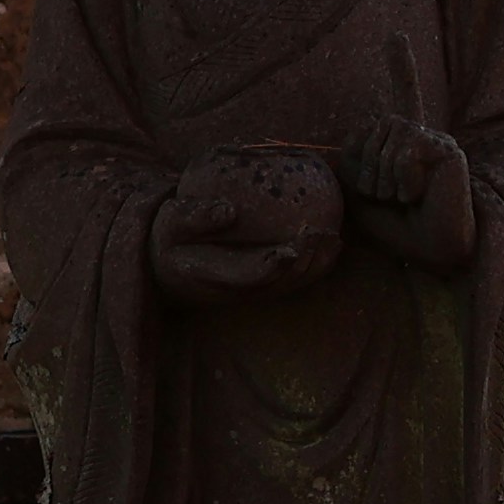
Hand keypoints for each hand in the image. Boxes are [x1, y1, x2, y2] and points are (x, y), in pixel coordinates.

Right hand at [149, 144, 345, 302]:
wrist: (170, 265)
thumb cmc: (171, 237)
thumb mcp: (171, 223)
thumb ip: (195, 217)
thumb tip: (229, 211)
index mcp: (212, 277)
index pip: (247, 275)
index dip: (272, 266)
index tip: (292, 247)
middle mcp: (237, 291)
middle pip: (279, 282)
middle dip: (304, 262)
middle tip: (322, 232)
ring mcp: (252, 292)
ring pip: (292, 285)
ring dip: (316, 265)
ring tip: (333, 236)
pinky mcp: (264, 286)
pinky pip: (295, 279)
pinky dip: (317, 264)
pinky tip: (333, 241)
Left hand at [346, 121, 475, 268]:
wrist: (427, 251)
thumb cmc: (394, 226)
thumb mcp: (361, 191)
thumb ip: (353, 160)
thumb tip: (354, 134)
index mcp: (403, 145)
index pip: (373, 126)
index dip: (361, 155)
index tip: (366, 191)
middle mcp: (424, 139)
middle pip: (386, 122)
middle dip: (372, 161)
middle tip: (380, 196)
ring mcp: (439, 144)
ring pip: (400, 130)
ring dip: (387, 170)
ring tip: (396, 198)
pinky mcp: (451, 154)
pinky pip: (413, 148)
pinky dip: (406, 177)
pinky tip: (416, 197)